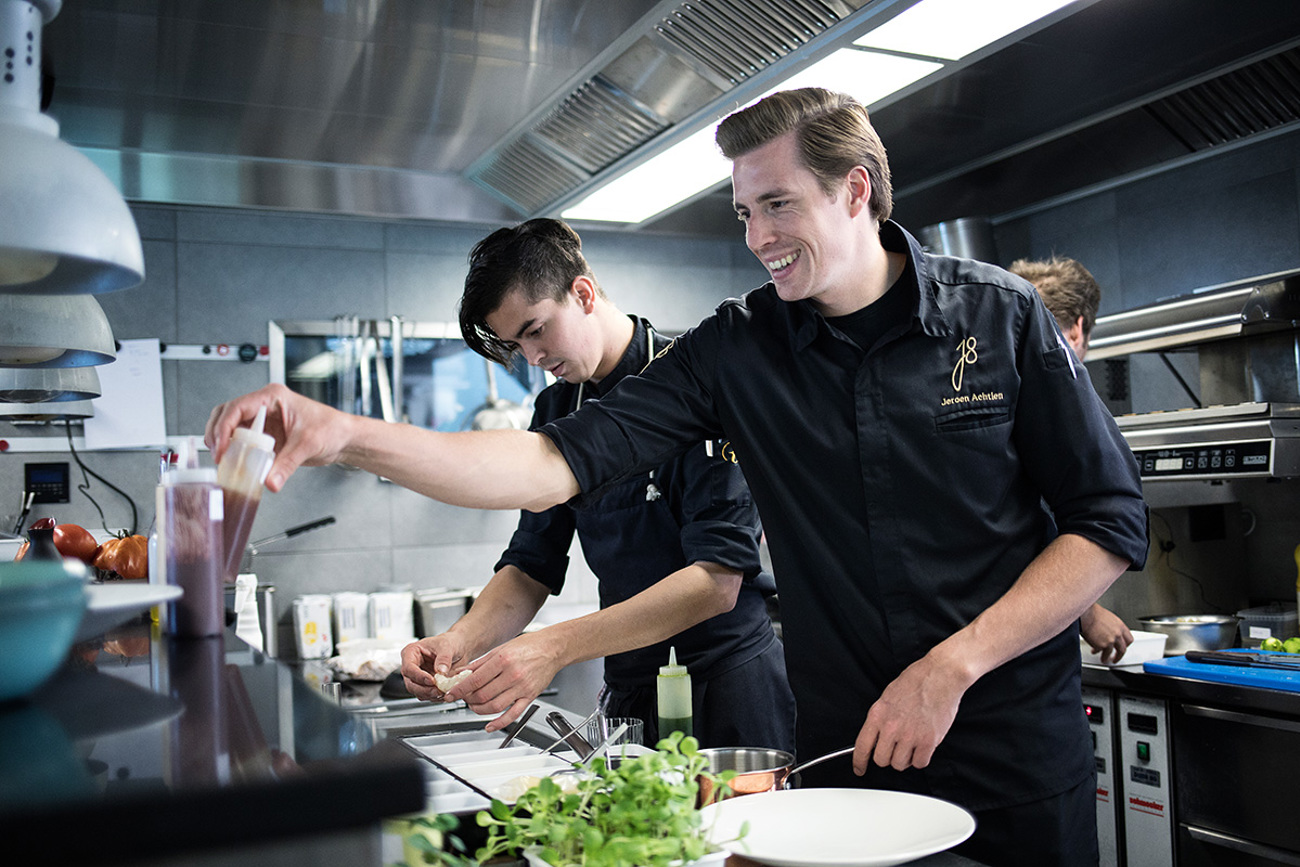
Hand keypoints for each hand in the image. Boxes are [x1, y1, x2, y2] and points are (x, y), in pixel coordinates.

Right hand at [204, 383, 348, 491]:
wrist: (343, 438)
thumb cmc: (332, 428)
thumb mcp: (307, 445)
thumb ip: (287, 465)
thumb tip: (270, 481)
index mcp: (273, 397)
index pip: (237, 407)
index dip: (224, 427)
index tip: (222, 446)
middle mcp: (265, 405)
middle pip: (227, 414)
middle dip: (217, 433)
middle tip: (218, 454)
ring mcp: (264, 419)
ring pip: (231, 426)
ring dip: (223, 441)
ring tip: (223, 459)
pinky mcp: (266, 434)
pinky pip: (243, 440)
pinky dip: (236, 450)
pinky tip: (236, 462)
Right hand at [400, 634, 472, 701]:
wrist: (459, 648)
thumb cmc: (449, 642)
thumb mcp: (447, 646)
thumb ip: (444, 658)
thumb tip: (441, 671)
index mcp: (411, 652)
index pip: (409, 668)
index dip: (418, 676)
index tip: (431, 680)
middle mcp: (412, 666)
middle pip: (410, 683)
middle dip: (424, 690)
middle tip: (438, 691)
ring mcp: (418, 677)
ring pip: (417, 692)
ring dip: (430, 695)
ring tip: (443, 692)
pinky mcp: (426, 685)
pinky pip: (426, 695)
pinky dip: (434, 697)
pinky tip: (444, 693)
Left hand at [441, 631, 564, 731]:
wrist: (552, 648)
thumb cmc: (528, 646)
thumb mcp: (500, 649)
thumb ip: (479, 664)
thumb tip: (460, 674)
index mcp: (502, 660)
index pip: (475, 680)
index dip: (459, 690)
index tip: (450, 694)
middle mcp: (512, 674)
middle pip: (482, 695)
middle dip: (468, 700)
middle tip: (462, 698)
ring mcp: (522, 687)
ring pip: (494, 706)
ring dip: (479, 710)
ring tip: (473, 707)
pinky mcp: (530, 697)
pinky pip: (513, 714)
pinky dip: (499, 723)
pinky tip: (489, 725)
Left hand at [854, 652, 971, 772]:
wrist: (940, 676)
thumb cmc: (916, 681)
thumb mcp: (888, 696)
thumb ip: (881, 718)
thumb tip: (876, 735)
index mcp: (878, 714)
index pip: (862, 746)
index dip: (859, 762)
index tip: (860, 769)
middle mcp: (891, 727)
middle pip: (881, 760)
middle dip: (887, 757)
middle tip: (895, 749)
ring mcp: (910, 735)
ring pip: (900, 764)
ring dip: (905, 759)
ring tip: (911, 745)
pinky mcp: (928, 741)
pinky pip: (920, 763)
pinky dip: (921, 759)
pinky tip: (922, 747)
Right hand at [1080, 604, 1133, 663]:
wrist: (1085, 614)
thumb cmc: (1092, 612)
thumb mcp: (1108, 617)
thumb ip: (1112, 627)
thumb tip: (1110, 632)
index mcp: (1120, 626)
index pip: (1128, 639)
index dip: (1125, 645)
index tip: (1122, 647)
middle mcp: (1117, 634)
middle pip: (1122, 649)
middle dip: (1119, 656)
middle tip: (1116, 658)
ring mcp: (1110, 641)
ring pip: (1111, 653)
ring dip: (1107, 657)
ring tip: (1104, 659)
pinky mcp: (1102, 646)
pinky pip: (1100, 651)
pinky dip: (1097, 652)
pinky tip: (1093, 651)